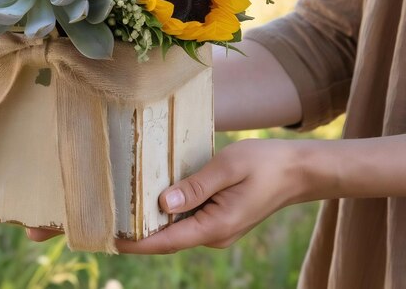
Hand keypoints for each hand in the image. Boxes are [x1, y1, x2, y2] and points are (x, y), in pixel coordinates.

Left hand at [117, 138, 305, 252]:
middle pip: (168, 237)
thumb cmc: (265, 164)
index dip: (136, 242)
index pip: (167, 240)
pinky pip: (188, 218)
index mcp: (216, 226)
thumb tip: (163, 203)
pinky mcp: (220, 217)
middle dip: (138, 231)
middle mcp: (214, 233)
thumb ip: (196, 186)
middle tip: (107, 217)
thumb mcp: (228, 167)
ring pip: (177, 227)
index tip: (110, 238)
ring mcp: (218, 227)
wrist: (298, 170)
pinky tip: (153, 194)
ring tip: (122, 205)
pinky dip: (168, 211)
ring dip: (152, 220)